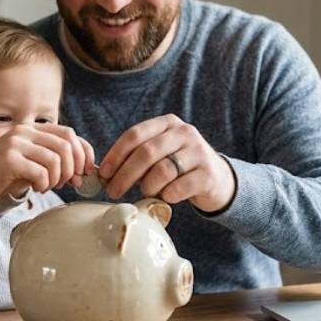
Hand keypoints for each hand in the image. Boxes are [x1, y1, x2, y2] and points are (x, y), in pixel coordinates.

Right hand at [0, 124, 94, 208]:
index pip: (69, 133)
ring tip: (47, 186)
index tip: (86, 171)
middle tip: (68, 183)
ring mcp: (15, 144)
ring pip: (55, 160)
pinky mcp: (8, 159)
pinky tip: (35, 188)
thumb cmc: (1, 176)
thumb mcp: (29, 163)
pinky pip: (40, 172)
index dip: (83, 152)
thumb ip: (51, 160)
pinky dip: (44, 184)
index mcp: (31, 129)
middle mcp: (24, 132)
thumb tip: (82, 170)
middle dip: (73, 168)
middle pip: (66, 145)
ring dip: (57, 178)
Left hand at [98, 114, 235, 212]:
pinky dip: (165, 196)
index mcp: (167, 123)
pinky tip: (165, 197)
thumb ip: (137, 157)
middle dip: (125, 174)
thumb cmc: (178, 168)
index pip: (135, 134)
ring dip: (147, 186)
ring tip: (145, 192)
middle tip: (113, 191)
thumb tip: (105, 174)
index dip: (116, 154)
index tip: (103, 173)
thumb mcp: (161, 153)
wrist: (217, 179)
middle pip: (146, 152)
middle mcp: (184, 132)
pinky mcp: (208, 174)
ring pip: (162, 170)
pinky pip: (177, 188)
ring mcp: (198, 152)